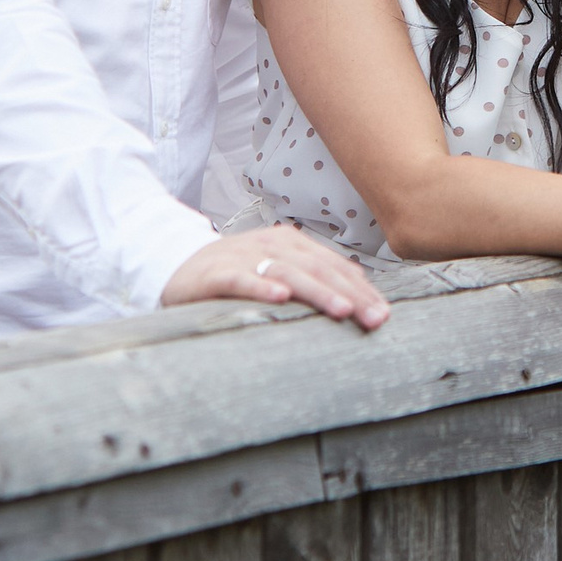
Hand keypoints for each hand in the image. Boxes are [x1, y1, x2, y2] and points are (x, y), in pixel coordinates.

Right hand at [160, 225, 391, 329]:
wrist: (177, 266)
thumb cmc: (235, 274)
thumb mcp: (277, 269)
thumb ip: (313, 275)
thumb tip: (359, 291)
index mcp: (289, 242)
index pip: (333, 265)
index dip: (361, 289)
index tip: (384, 314)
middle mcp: (269, 244)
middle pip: (317, 268)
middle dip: (349, 294)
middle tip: (374, 318)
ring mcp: (242, 256)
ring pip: (287, 272)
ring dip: (317, 291)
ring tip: (342, 309)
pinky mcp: (215, 273)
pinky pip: (241, 279)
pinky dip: (262, 286)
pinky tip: (281, 297)